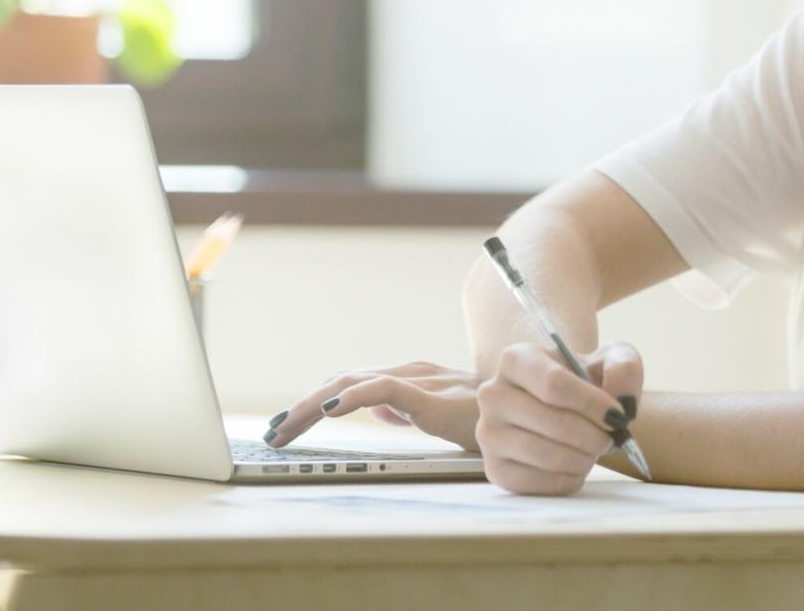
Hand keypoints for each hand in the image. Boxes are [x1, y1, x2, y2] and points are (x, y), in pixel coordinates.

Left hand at [263, 361, 482, 450]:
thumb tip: (376, 409)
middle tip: (271, 432)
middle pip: (343, 381)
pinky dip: (354, 395)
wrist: (533, 414)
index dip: (314, 402)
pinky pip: (386, 389)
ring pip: (355, 382)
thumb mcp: (440, 415)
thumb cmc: (489, 417)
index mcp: (410, 378)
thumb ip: (408, 408)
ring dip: (314, 404)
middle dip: (303, 406)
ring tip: (285, 426)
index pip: (350, 383)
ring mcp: (422, 380)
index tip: (285, 425)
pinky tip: (332, 408)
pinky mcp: (433, 396)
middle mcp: (410, 372)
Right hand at [475, 340, 642, 494]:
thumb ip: (624, 369)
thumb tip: (620, 401)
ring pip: (547, 456)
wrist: (565, 409)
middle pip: (553, 422)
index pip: (554, 384)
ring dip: (584, 459)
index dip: (592, 404)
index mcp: (516, 359)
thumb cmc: (588, 381)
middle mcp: (493, 394)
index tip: (617, 415)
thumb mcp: (612, 359)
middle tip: (611, 438)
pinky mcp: (494, 469)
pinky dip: (567, 480)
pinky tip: (576, 466)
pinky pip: (537, 484)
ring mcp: (488, 434)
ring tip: (594, 450)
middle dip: (593, 436)